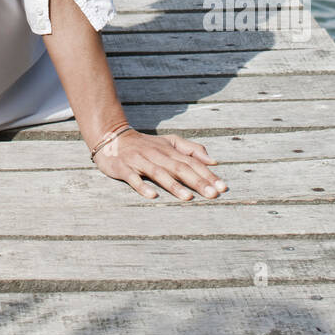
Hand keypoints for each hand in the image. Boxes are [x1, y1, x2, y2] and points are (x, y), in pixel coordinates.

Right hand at [93, 129, 227, 200]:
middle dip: (197, 181)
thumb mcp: (169, 142)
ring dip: (173, 185)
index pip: (192, 162)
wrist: (112, 137)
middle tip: (212, 194)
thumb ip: (191, 149)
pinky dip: (142, 186)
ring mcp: (139, 161)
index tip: (222, 187)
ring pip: (158, 173)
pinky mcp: (123, 168)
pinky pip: (133, 178)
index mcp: (169, 150)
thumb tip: (213, 161)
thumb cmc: (146, 145)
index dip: (207, 174)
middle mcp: (156, 154)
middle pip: (179, 168)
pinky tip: (152, 195)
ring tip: (188, 197)